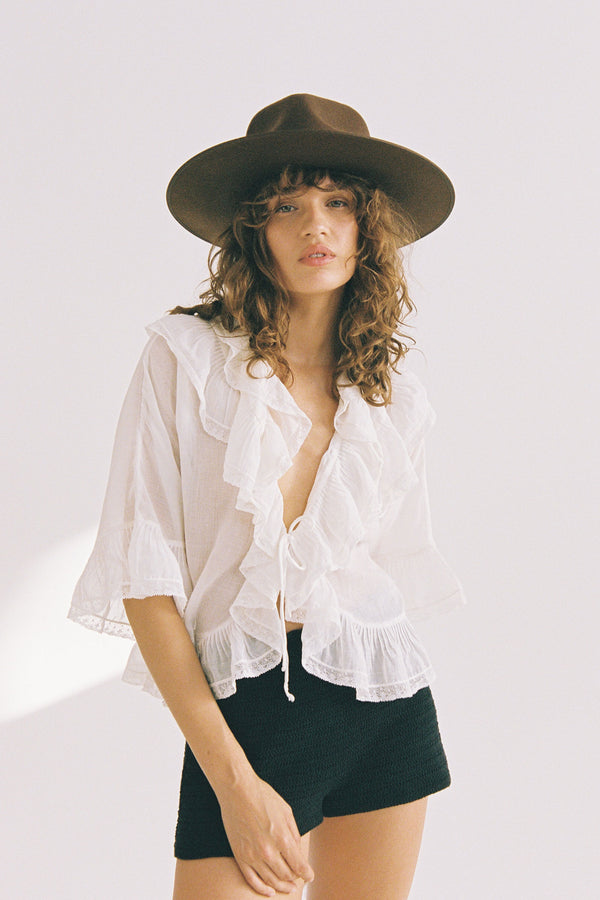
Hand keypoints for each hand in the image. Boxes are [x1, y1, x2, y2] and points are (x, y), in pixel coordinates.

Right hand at [216, 773, 314, 895]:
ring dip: (282, 887)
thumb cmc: (264, 797)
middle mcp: (268, 851)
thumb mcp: (286, 811)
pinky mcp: (240, 856)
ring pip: (271, 881)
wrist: (237, 791)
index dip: (307, 874)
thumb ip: (294, 833)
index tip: (310, 876)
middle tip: (298, 880)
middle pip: (286, 875)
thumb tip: (298, 851)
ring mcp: (253, 855)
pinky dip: (262, 889)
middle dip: (295, 879)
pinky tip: (269, 891)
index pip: (299, 866)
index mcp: (282, 838)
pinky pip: (252, 880)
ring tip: (288, 888)